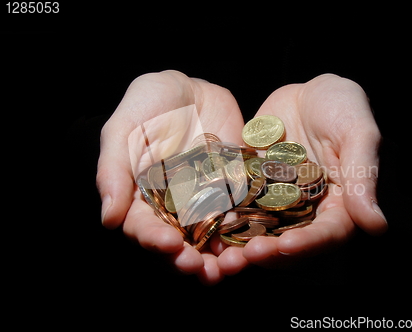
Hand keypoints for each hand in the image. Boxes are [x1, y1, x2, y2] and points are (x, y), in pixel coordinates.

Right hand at [96, 70, 245, 283]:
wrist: (189, 89)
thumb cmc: (148, 105)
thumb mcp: (122, 130)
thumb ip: (112, 171)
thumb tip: (108, 219)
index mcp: (142, 199)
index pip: (145, 229)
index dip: (154, 240)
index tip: (168, 245)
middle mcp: (174, 209)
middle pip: (180, 245)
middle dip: (190, 261)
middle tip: (201, 269)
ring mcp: (205, 202)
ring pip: (213, 238)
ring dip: (221, 257)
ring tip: (231, 266)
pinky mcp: (233, 191)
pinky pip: (242, 215)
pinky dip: (249, 231)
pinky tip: (257, 240)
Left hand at [236, 74, 387, 266]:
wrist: (309, 91)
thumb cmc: (343, 107)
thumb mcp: (358, 133)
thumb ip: (363, 176)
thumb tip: (376, 225)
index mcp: (340, 205)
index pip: (328, 234)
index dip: (308, 243)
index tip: (287, 246)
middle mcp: (309, 211)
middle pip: (292, 242)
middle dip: (271, 252)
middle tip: (249, 255)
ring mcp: (279, 202)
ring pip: (263, 231)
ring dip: (245, 243)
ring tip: (225, 251)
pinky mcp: (254, 189)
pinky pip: (240, 206)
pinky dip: (227, 217)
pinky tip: (210, 220)